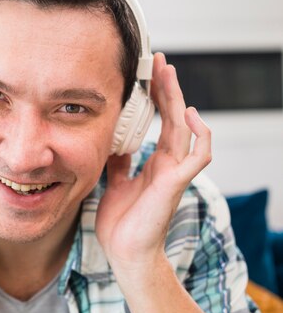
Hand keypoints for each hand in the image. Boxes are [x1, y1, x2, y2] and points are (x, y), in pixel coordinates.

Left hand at [95, 52, 211, 271]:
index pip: (158, 121)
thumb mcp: (114, 183)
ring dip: (177, 99)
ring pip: (184, 128)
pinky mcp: (176, 183)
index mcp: (153, 162)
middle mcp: (167, 163)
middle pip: (171, 117)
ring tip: (168, 73)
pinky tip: (189, 114)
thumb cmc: (121, 222)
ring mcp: (174, 171)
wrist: (124, 252)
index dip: (154, 97)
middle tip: (158, 60)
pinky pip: (198, 155)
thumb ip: (119, 162)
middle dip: (165, 87)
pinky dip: (199, 134)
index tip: (145, 73)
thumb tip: (114, 142)